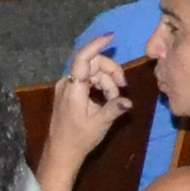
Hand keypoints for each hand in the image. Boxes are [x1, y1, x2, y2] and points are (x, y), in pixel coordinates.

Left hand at [43, 38, 135, 171]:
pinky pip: (86, 79)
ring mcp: (66, 86)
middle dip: (111, 72)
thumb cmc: (79, 139)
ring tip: (113, 99)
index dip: (96, 45)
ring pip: (91, 72)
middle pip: (92, 64)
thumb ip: (113, 108)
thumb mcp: (100, 124)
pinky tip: (106, 98)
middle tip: (123, 88)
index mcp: (73, 88)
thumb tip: (128, 101)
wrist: (61, 152)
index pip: (83, 58)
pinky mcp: (68, 92)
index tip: (112, 37)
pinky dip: (99, 85)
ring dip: (106, 81)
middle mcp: (67, 83)